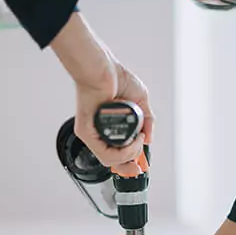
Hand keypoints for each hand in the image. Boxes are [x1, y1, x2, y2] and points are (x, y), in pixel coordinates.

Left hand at [74, 59, 154, 176]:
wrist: (103, 67)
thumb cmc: (116, 78)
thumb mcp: (141, 102)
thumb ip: (147, 121)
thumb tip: (149, 139)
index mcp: (109, 128)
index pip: (116, 154)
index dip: (129, 163)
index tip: (140, 167)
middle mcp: (98, 133)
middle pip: (113, 162)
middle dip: (130, 165)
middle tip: (140, 158)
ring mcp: (91, 134)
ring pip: (111, 160)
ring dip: (131, 154)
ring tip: (139, 140)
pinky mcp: (86, 132)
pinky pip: (105, 153)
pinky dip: (124, 151)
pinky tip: (135, 140)